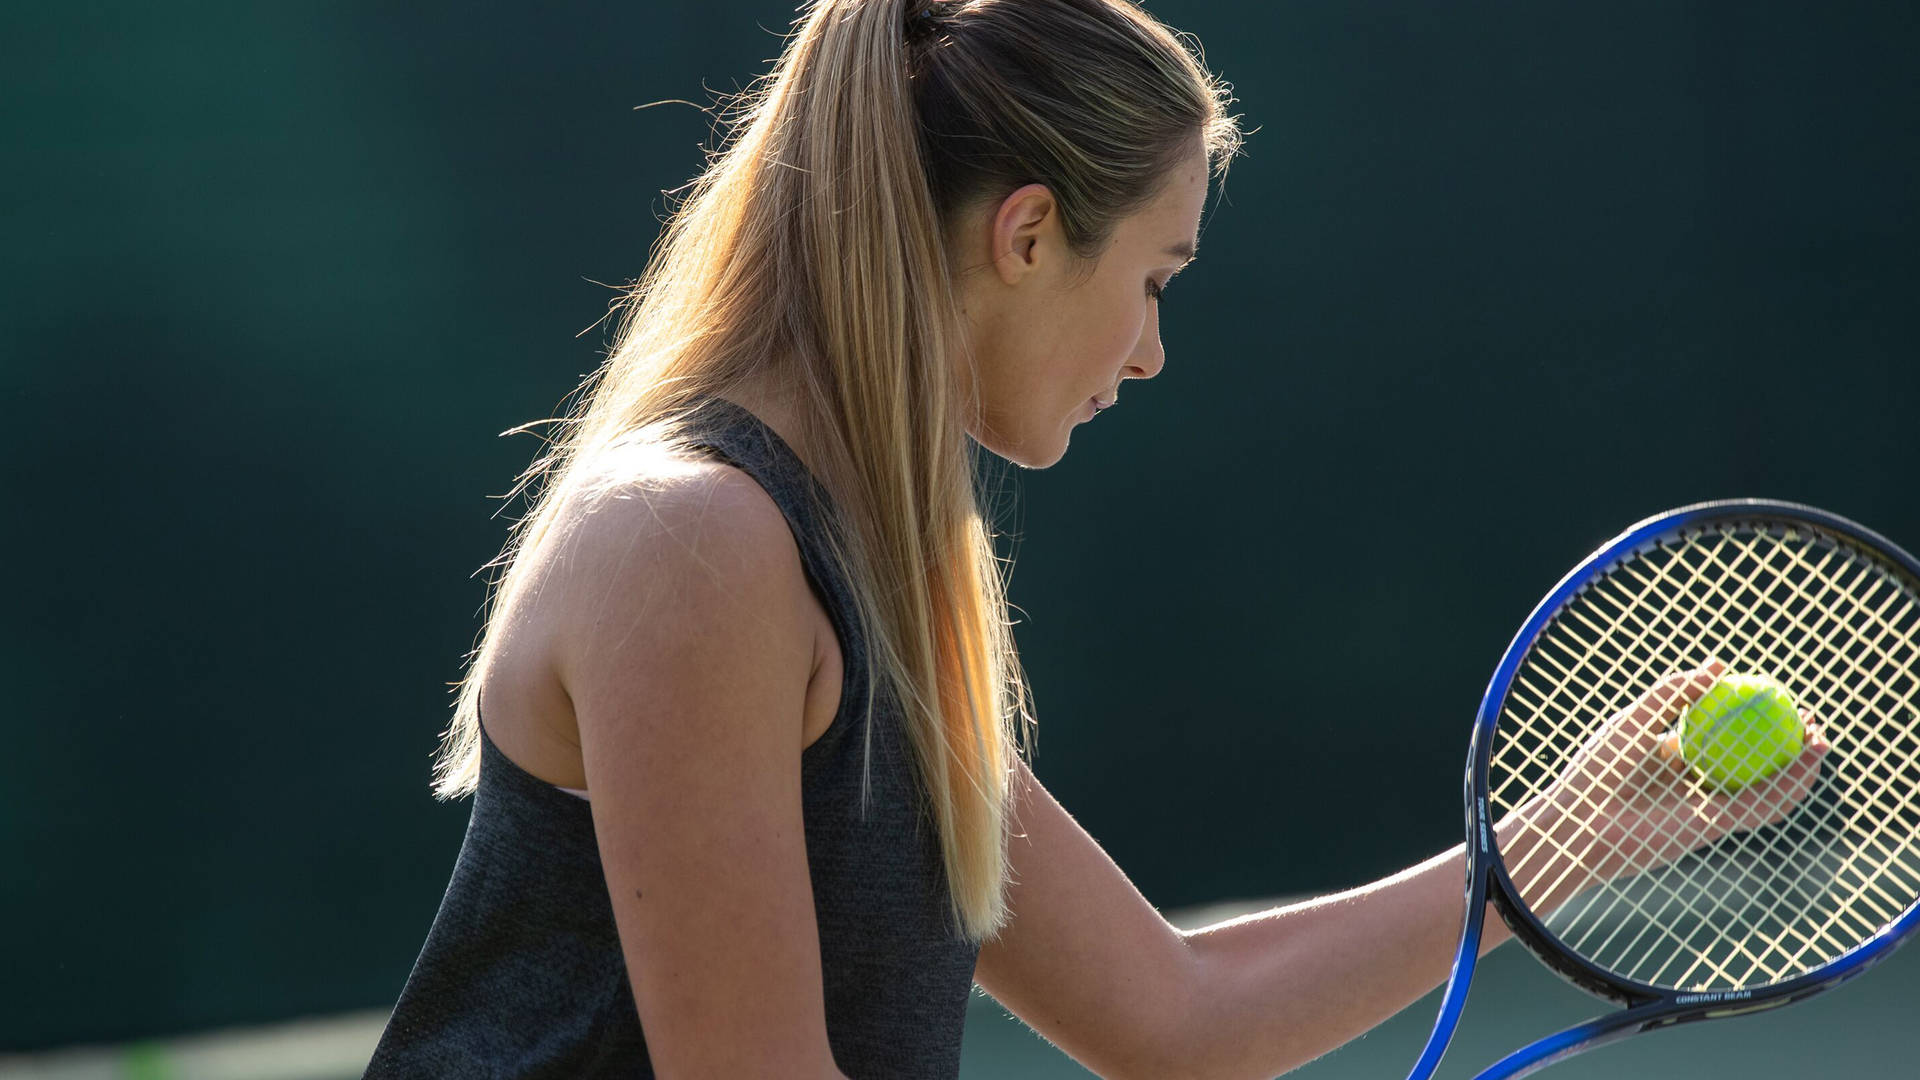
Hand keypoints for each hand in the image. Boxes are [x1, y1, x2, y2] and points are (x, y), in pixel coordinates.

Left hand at [1499, 659, 1831, 907]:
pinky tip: (1807, 764)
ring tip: (1822, 738)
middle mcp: (1693, 783)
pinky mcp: (1714, 830)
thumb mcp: (1635, 718)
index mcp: (1672, 756)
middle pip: (1751, 761)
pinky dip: (1787, 786)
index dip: (1751, 714)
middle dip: (1785, 742)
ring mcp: (1706, 807)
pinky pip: (1759, 806)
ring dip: (1799, 766)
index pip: (1721, 732)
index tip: (1773, 690)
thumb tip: (1719, 664)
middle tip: (1809, 718)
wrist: (1581, 822)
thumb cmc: (1597, 767)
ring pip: (1764, 786)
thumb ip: (1674, 692)